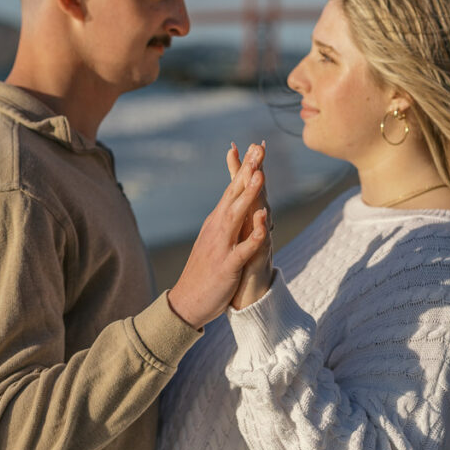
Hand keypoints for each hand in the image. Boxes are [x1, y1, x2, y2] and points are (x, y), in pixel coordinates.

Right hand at [168, 145, 268, 328]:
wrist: (186, 302)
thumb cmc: (204, 271)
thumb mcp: (214, 239)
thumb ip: (224, 220)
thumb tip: (233, 201)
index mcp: (217, 222)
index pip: (232, 189)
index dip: (244, 168)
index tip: (255, 147)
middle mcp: (217, 229)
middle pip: (233, 195)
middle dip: (247, 171)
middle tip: (258, 148)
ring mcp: (221, 246)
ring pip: (236, 216)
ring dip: (249, 195)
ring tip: (261, 176)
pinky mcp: (226, 266)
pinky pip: (242, 249)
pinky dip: (253, 234)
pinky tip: (263, 221)